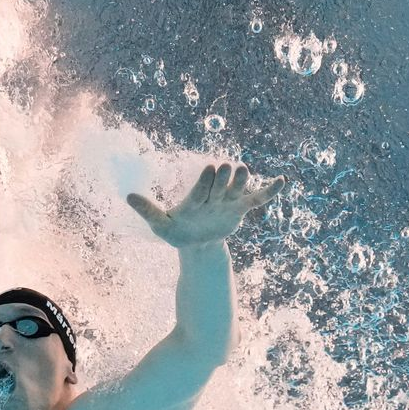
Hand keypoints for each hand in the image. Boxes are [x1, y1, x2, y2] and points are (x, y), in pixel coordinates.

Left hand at [126, 163, 278, 247]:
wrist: (195, 243)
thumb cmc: (177, 231)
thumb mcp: (161, 224)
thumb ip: (148, 210)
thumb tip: (127, 196)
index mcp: (195, 197)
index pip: (201, 188)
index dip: (205, 181)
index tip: (211, 169)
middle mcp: (213, 195)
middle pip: (220, 185)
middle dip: (223, 178)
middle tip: (227, 166)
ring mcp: (227, 201)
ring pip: (237, 188)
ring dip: (241, 180)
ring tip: (244, 169)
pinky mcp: (240, 209)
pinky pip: (257, 199)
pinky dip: (268, 191)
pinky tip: (281, 181)